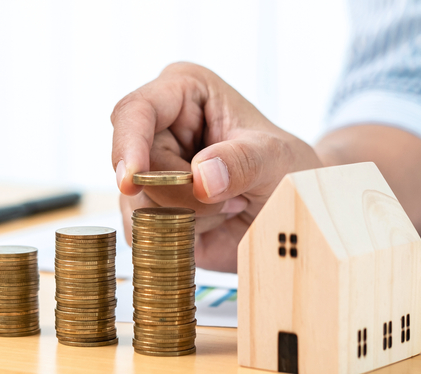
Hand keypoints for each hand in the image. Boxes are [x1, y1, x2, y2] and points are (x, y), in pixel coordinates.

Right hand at [111, 63, 321, 271]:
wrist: (291, 209)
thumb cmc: (286, 169)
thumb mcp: (277, 159)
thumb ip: (244, 161)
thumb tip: (201, 177)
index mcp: (184, 91)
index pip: (135, 111)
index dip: (129, 145)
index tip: (133, 180)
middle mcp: (158, 126)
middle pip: (140, 168)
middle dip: (186, 194)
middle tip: (235, 196)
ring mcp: (149, 170)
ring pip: (139, 204)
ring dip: (191, 217)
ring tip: (231, 204)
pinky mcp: (149, 207)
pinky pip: (143, 231)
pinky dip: (181, 236)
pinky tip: (215, 222)